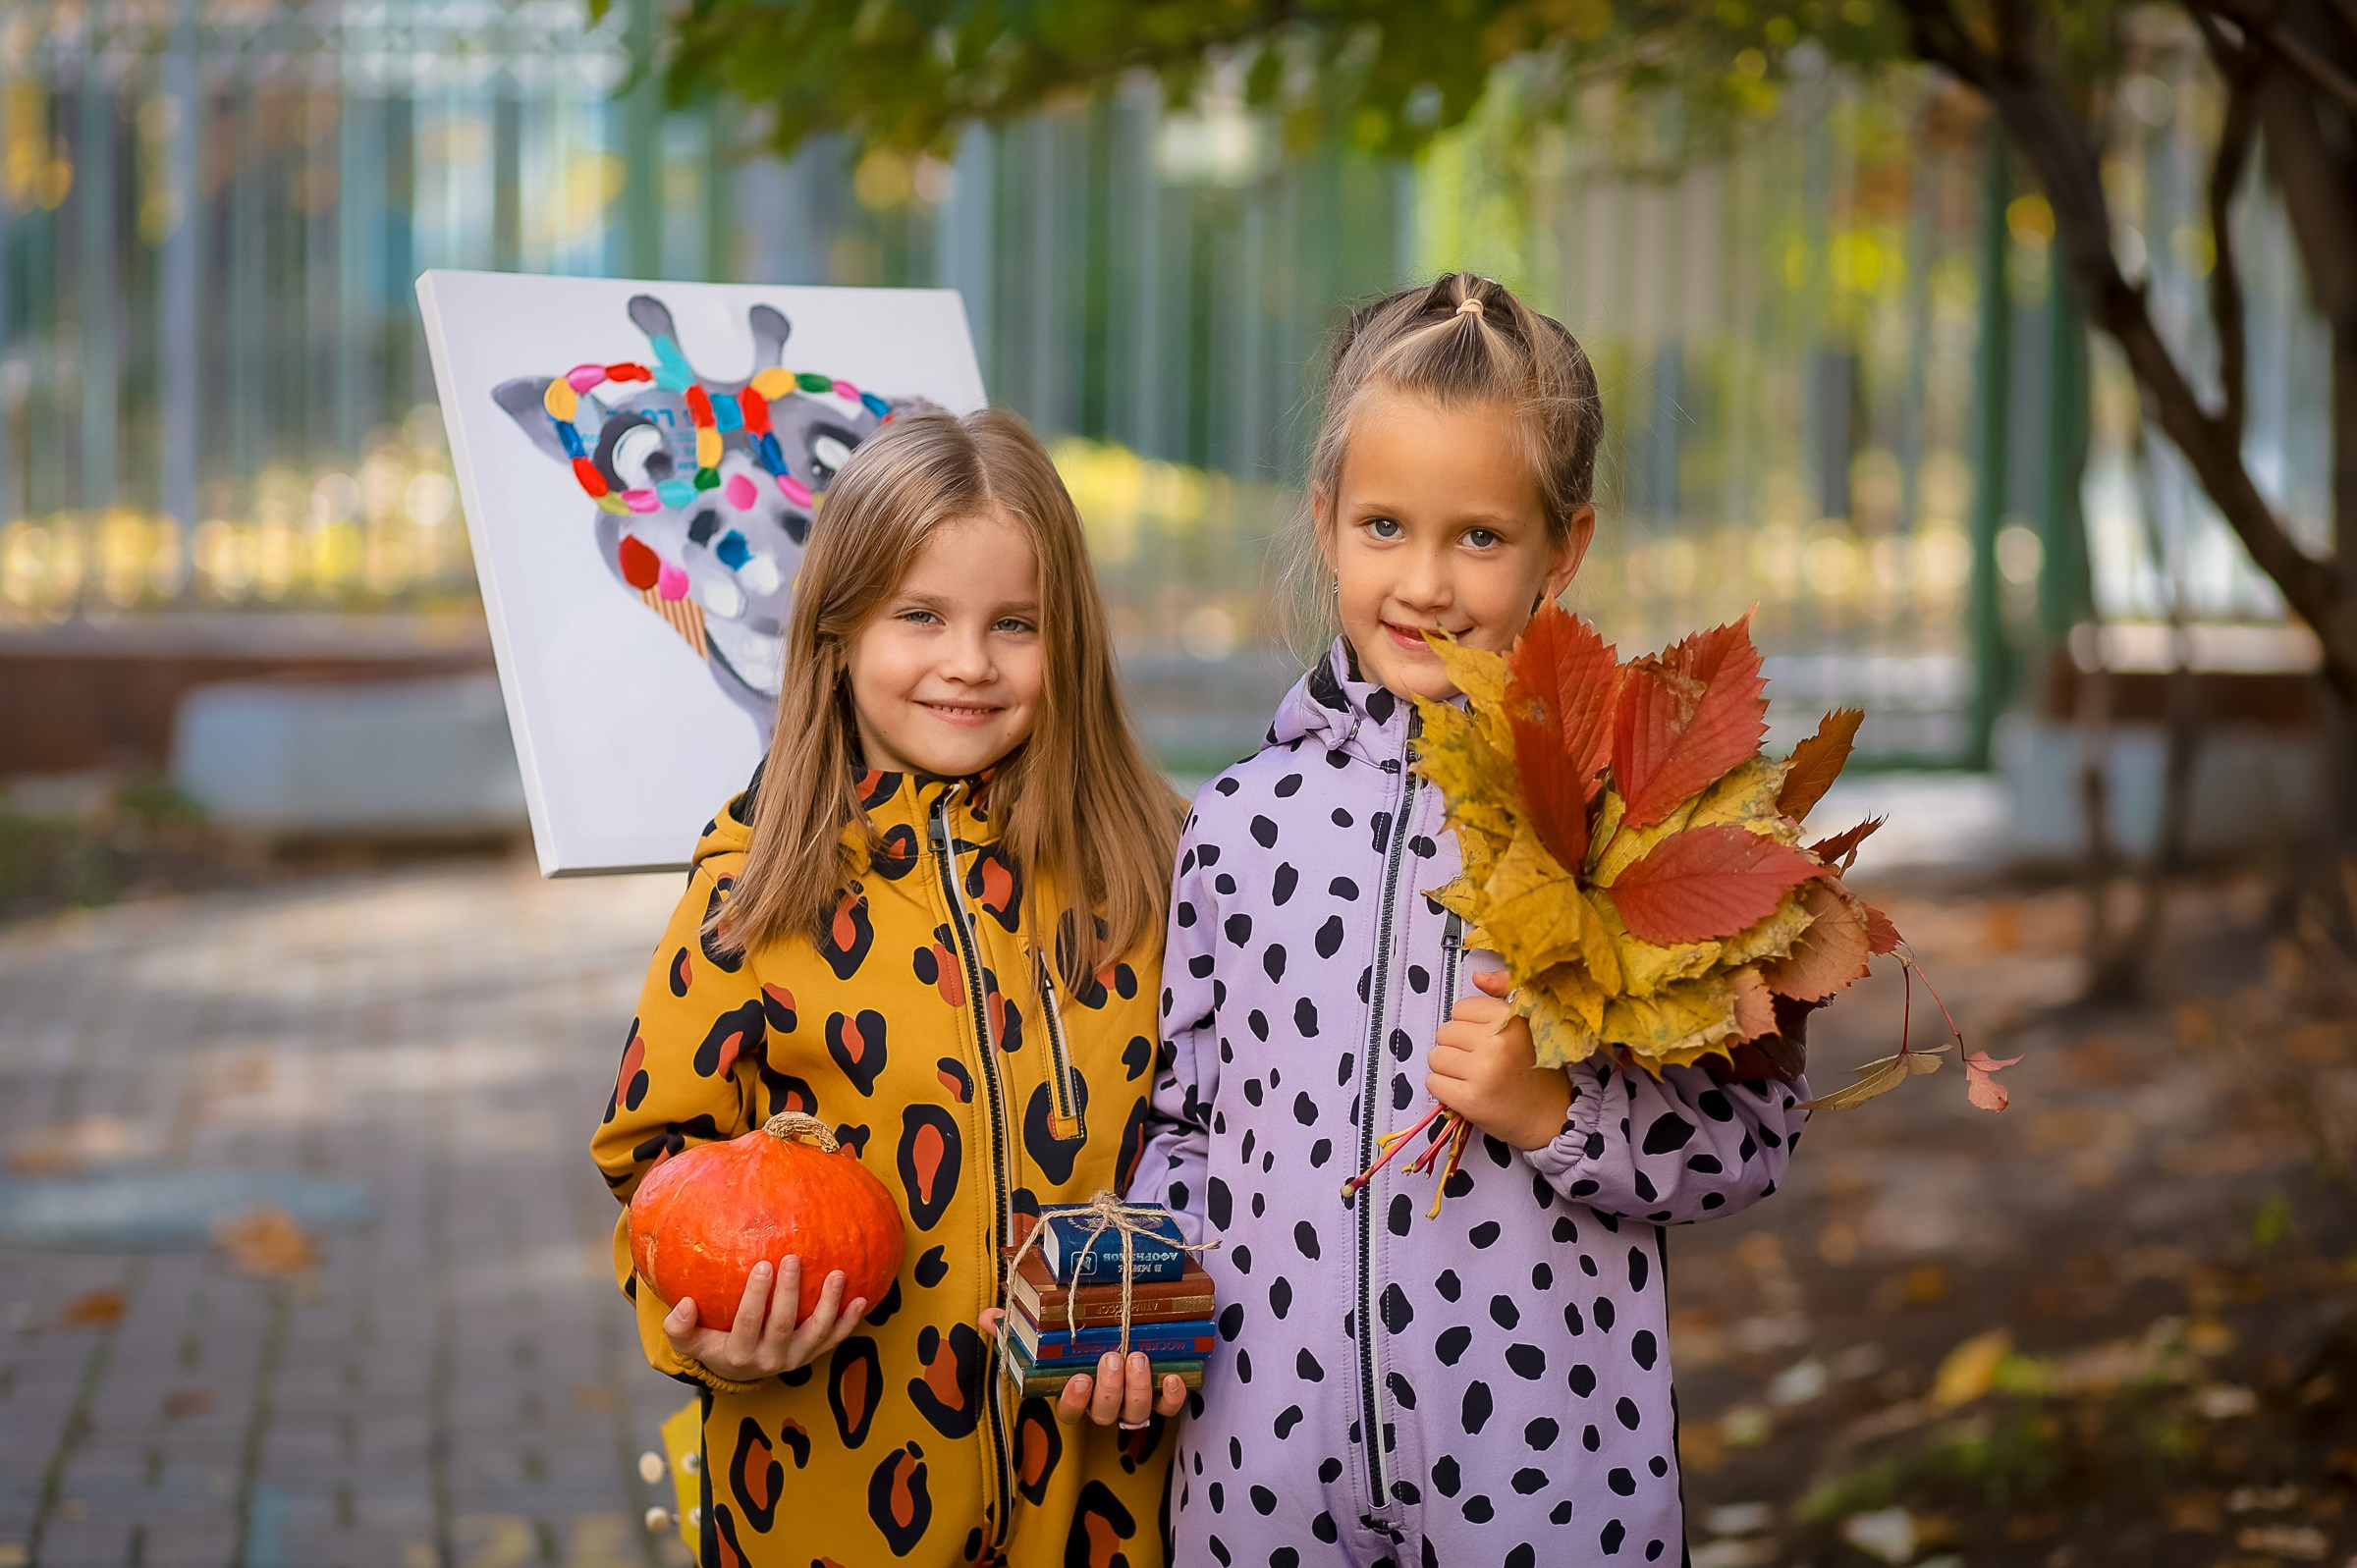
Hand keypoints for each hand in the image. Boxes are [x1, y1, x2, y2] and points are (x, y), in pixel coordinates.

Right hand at [662, 1259, 865, 1382]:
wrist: (737, 1370)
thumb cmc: (713, 1344)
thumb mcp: (689, 1341)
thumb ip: (679, 1326)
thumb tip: (685, 1304)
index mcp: (739, 1354)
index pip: (749, 1323)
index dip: (757, 1296)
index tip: (763, 1264)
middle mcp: (770, 1360)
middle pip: (784, 1325)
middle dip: (790, 1292)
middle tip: (794, 1259)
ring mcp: (795, 1359)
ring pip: (816, 1333)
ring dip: (830, 1304)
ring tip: (838, 1274)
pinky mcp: (813, 1355)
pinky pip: (834, 1340)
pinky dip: (849, 1322)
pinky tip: (861, 1299)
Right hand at [978, 1308, 1187, 1426]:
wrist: (1128, 1322)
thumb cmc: (1080, 1333)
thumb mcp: (1048, 1330)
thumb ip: (1017, 1326)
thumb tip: (988, 1316)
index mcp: (1078, 1392)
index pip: (1071, 1413)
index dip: (1074, 1402)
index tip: (1078, 1379)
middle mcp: (1105, 1403)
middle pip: (1106, 1414)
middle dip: (1109, 1389)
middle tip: (1112, 1358)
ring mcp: (1134, 1401)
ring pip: (1136, 1413)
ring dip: (1138, 1388)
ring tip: (1139, 1357)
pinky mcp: (1162, 1395)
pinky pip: (1169, 1408)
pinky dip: (1173, 1396)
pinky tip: (1175, 1376)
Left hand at [1428, 969, 1574, 1150]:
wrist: (1551, 1116)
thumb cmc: (1535, 1068)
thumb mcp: (1527, 1024)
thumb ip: (1503, 994)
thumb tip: (1477, 976)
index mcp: (1512, 1020)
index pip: (1461, 1009)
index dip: (1469, 1026)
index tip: (1485, 1040)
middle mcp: (1497, 1043)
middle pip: (1445, 1032)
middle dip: (1456, 1047)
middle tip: (1479, 1061)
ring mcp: (1483, 1073)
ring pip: (1435, 1057)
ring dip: (1448, 1068)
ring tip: (1472, 1076)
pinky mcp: (1470, 1101)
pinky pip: (1433, 1083)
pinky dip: (1444, 1088)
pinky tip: (1465, 1091)